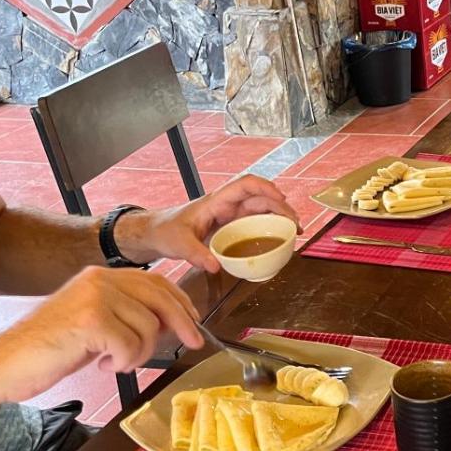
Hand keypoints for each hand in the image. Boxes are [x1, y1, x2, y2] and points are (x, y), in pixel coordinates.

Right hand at [0, 267, 203, 402]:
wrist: (3, 363)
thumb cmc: (47, 348)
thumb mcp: (92, 322)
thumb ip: (125, 314)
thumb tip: (169, 322)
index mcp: (100, 276)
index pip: (155, 281)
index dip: (180, 301)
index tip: (195, 321)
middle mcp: (99, 280)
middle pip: (160, 298)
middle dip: (182, 324)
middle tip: (192, 344)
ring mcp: (94, 298)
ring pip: (148, 326)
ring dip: (139, 353)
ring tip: (115, 361)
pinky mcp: (90, 321)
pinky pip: (130, 345)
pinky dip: (124, 362)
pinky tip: (103, 365)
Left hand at [118, 175, 300, 273]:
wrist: (155, 233)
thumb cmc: (165, 231)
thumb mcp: (179, 244)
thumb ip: (196, 254)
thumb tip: (216, 266)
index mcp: (216, 201)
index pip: (246, 184)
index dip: (266, 188)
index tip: (281, 199)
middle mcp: (226, 204)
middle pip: (260, 197)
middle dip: (281, 207)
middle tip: (295, 224)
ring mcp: (230, 214)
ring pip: (261, 208)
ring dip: (279, 215)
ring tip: (294, 230)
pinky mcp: (230, 224)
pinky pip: (255, 220)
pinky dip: (270, 225)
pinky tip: (279, 236)